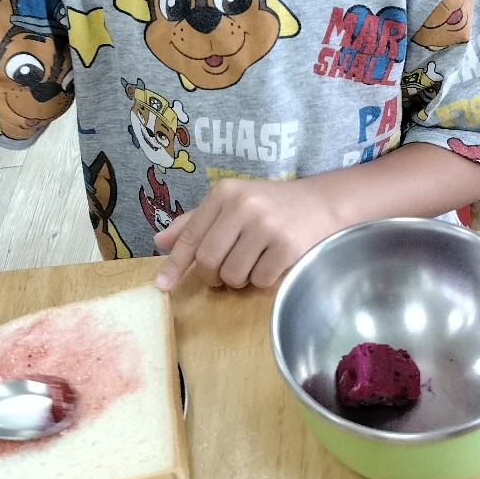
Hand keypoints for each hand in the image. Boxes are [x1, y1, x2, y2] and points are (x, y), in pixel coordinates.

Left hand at [154, 176, 337, 291]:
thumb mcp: (230, 204)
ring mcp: (266, 225)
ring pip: (232, 275)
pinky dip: (261, 281)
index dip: (174, 264)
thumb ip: (195, 222)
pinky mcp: (287, 245)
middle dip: (212, 276)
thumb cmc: (269, 206)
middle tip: (223, 274)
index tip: (162, 285)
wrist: (319, 203)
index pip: (190, 235)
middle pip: (208, 261)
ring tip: (251, 263)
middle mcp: (242, 205)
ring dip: (238, 280)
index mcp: (223, 193)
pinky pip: (259, 281)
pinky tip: (270, 264)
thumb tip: (159, 241)